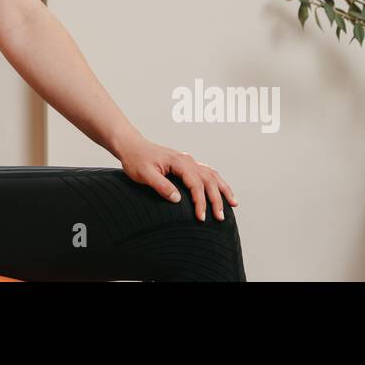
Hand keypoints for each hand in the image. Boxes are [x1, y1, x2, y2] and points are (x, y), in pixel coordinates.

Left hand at [119, 137, 237, 221]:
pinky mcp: (186, 164)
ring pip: (212, 175)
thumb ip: (161, 186)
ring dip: (223, 189)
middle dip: (216, 199)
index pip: (195, 184)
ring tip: (233, 204)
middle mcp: (187, 160)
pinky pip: (207, 172)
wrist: (131, 146)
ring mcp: (188, 161)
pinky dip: (217, 182)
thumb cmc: (136, 159)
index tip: (201, 218)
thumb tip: (177, 199)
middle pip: (208, 180)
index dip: (200, 202)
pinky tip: (221, 190)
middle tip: (220, 218)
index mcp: (179, 162)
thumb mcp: (144, 174)